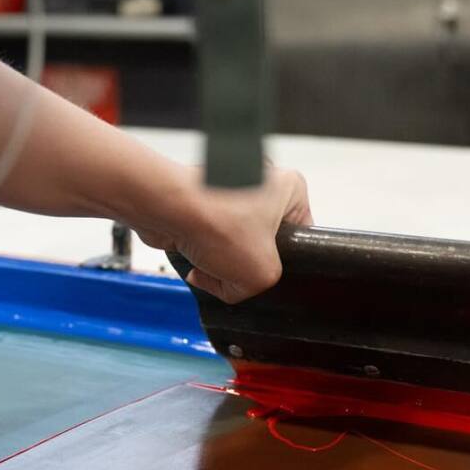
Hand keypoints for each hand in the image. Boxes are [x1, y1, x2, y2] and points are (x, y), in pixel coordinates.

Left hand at [132, 164, 312, 303]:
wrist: (168, 211)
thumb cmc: (218, 223)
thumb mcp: (264, 274)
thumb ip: (265, 285)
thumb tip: (239, 284)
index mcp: (289, 188)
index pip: (300, 236)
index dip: (286, 262)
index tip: (272, 271)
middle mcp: (260, 184)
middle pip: (264, 245)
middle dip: (249, 264)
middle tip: (241, 270)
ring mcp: (228, 192)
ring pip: (234, 246)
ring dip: (223, 264)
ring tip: (214, 263)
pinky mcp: (201, 205)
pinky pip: (209, 243)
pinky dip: (202, 258)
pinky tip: (197, 263)